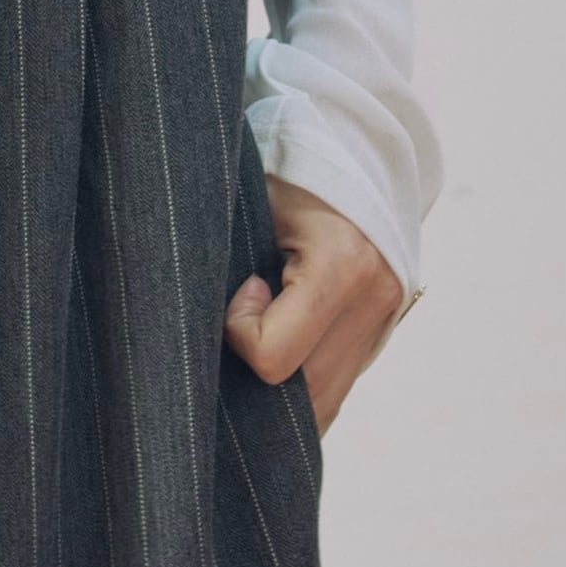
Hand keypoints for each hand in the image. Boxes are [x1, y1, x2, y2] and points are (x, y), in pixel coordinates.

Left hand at [225, 177, 404, 436]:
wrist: (350, 157)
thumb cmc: (286, 173)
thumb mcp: (250, 200)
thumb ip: (225, 260)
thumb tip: (182, 322)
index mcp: (341, 263)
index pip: (273, 355)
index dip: (238, 331)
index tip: (242, 286)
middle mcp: (373, 302)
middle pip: (300, 397)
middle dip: (253, 377)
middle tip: (236, 324)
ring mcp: (382, 323)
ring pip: (322, 409)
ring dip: (275, 401)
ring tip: (249, 349)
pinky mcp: (380, 336)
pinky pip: (334, 395)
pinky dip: (298, 395)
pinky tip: (272, 370)